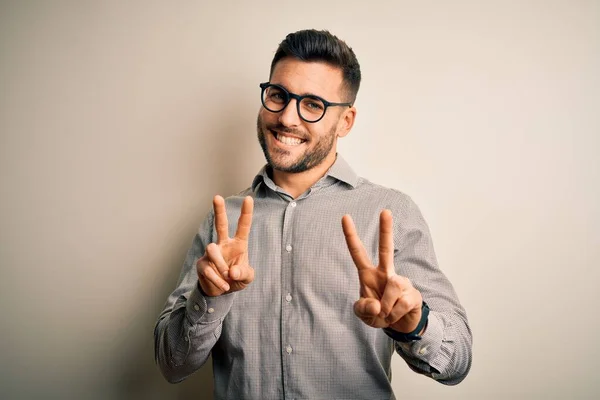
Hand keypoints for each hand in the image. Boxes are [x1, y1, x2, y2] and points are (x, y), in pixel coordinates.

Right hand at [197, 195, 253, 295]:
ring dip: (221, 266)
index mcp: (238, 245)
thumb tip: (232, 271)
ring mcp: (211, 253)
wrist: (221, 293)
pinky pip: (208, 269)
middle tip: (217, 196)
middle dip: (219, 210)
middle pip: (220, 224)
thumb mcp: (247, 278)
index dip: (246, 213)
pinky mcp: (202, 264)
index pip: (243, 227)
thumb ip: (244, 274)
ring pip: (212, 250)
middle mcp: (224, 245)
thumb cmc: (237, 279)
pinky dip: (218, 280)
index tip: (248, 199)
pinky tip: (224, 286)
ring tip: (227, 277)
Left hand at [342, 210, 423, 333]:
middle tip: (385, 211)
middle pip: (386, 248)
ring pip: (393, 286)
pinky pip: (402, 302)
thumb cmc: (378, 314)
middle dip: (386, 230)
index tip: (345, 217)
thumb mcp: (363, 315)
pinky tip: (397, 314)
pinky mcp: (413, 293)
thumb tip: (376, 305)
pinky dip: (395, 314)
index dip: (351, 236)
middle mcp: (386, 273)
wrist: (400, 326)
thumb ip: (363, 309)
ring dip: (387, 307)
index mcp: (368, 274)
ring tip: (386, 313)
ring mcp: (401, 281)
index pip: (358, 252)